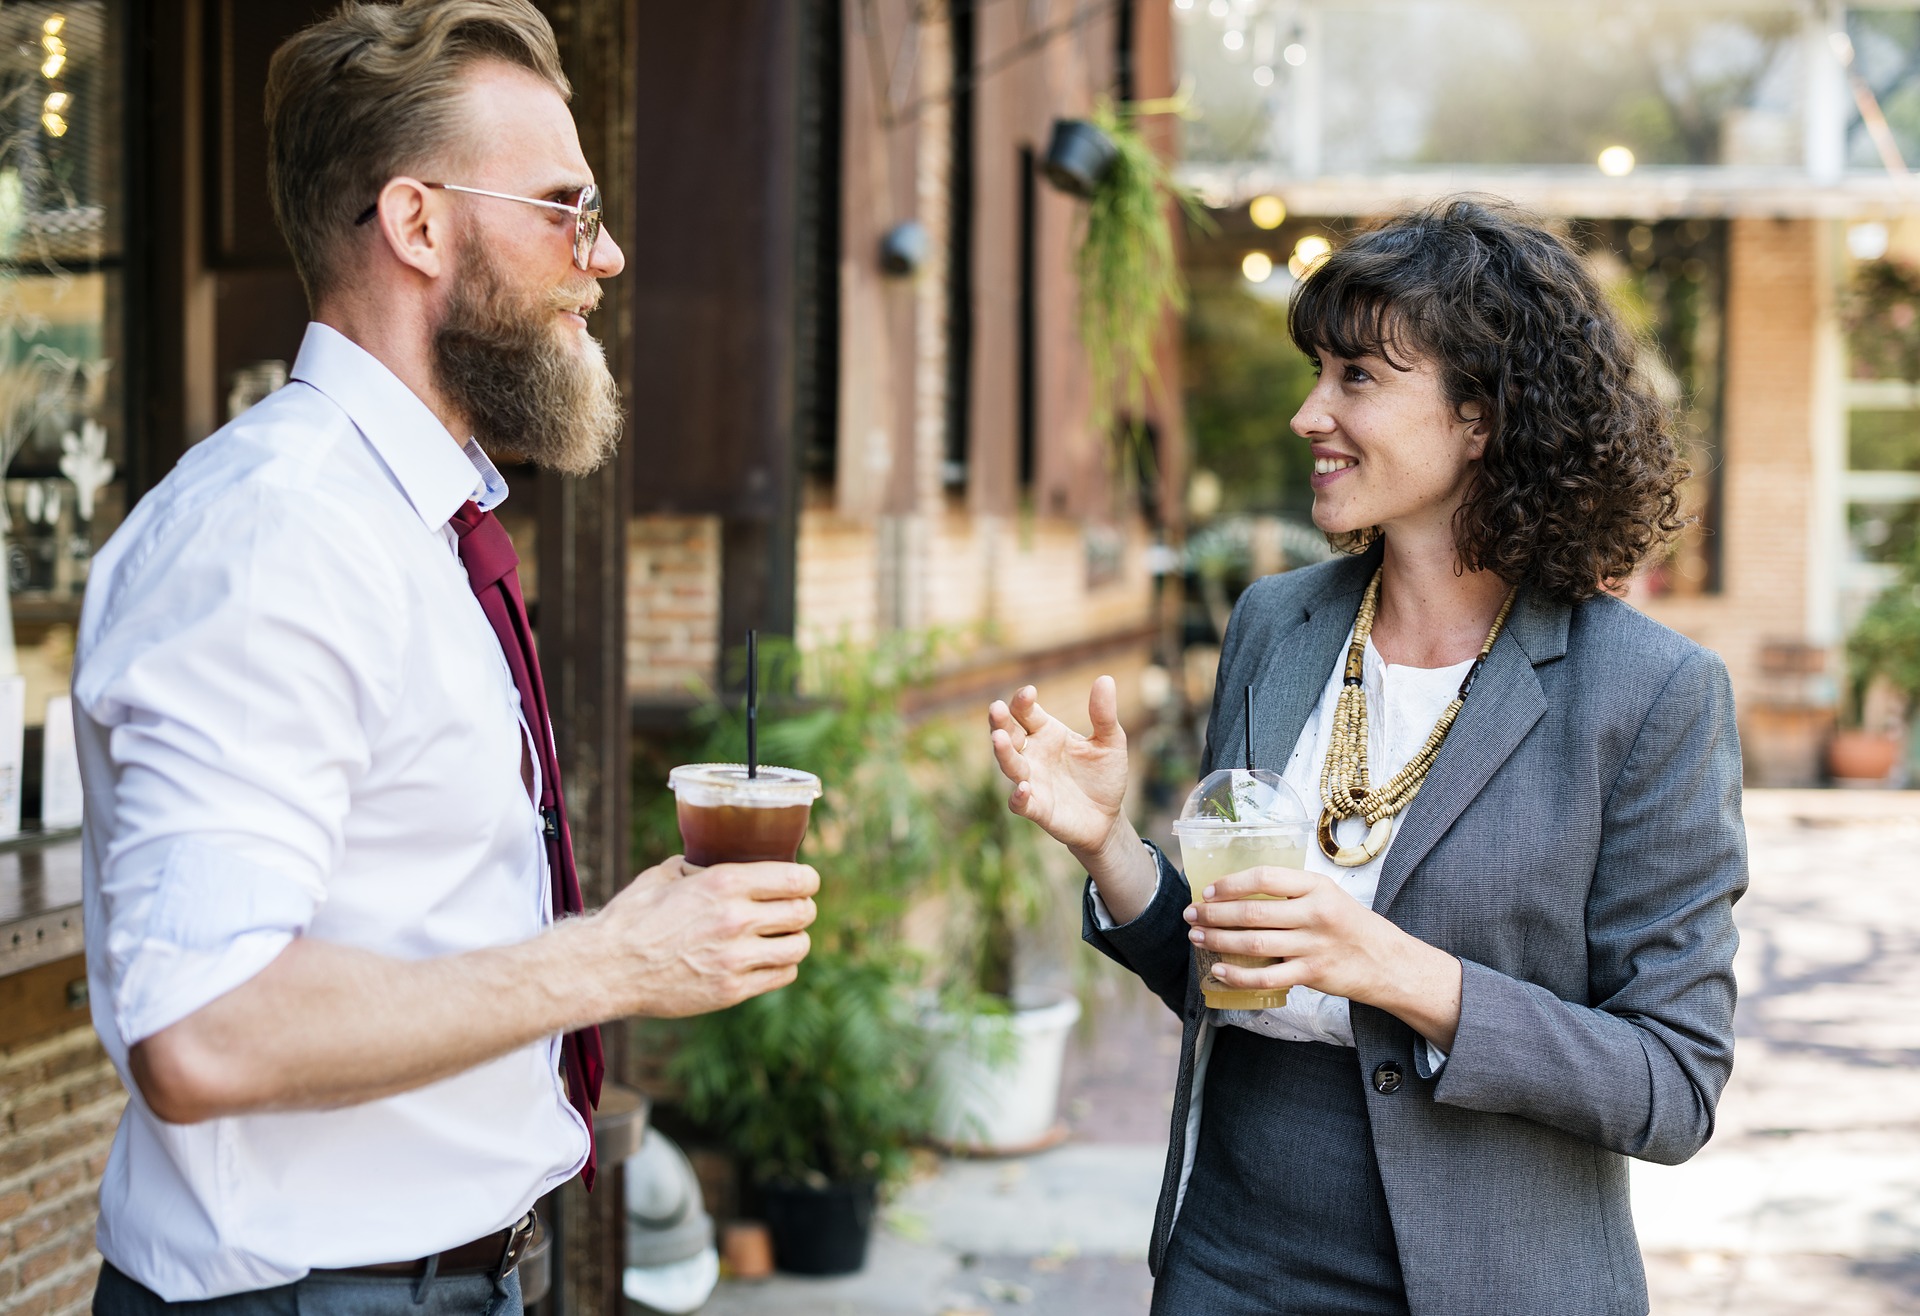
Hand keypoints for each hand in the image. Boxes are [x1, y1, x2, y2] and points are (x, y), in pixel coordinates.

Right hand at [593, 855, 818, 1018]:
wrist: (608, 967)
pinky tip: (769, 960)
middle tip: (793, 910)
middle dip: (802, 908)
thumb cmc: (632, 918)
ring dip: (795, 939)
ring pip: (799, 946)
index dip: (807, 880)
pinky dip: (782, 966)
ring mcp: (736, 958)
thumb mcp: (664, 875)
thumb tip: (710, 860)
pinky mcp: (732, 990)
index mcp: (725, 883)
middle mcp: (737, 918)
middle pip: (803, 912)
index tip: (805, 883)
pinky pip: (782, 975)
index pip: (796, 878)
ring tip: (782, 937)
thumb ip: (696, 867)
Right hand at [988, 678, 1130, 855]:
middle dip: (1000, 722)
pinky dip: (1018, 796)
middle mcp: (1033, 754)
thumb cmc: (1104, 776)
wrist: (1107, 818)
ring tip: (999, 738)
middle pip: (1008, 734)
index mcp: (1046, 733)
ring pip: (1010, 765)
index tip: (1029, 692)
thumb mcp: (1110, 742)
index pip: (1026, 712)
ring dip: (1004, 752)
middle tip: (996, 708)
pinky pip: (1020, 802)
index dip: (1023, 701)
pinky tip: (1023, 788)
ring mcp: (1032, 781)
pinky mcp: (1037, 808)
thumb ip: (1104, 714)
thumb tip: (1105, 679)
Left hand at [1183, 866, 1462, 1049]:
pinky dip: (1238, 975)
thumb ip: (1291, 893)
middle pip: (1252, 912)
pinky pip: (1266, 976)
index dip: (1231, 884)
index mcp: (1316, 886)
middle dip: (1214, 914)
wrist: (1388, 961)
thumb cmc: (1351, 925)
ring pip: (1254, 943)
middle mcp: (1314, 913)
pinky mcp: (1312, 974)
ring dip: (1219, 940)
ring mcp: (1313, 945)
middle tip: (1192, 914)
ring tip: (1197, 937)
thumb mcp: (1327, 896)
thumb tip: (1239, 893)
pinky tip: (1219, 971)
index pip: (1264, 878)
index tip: (1209, 891)